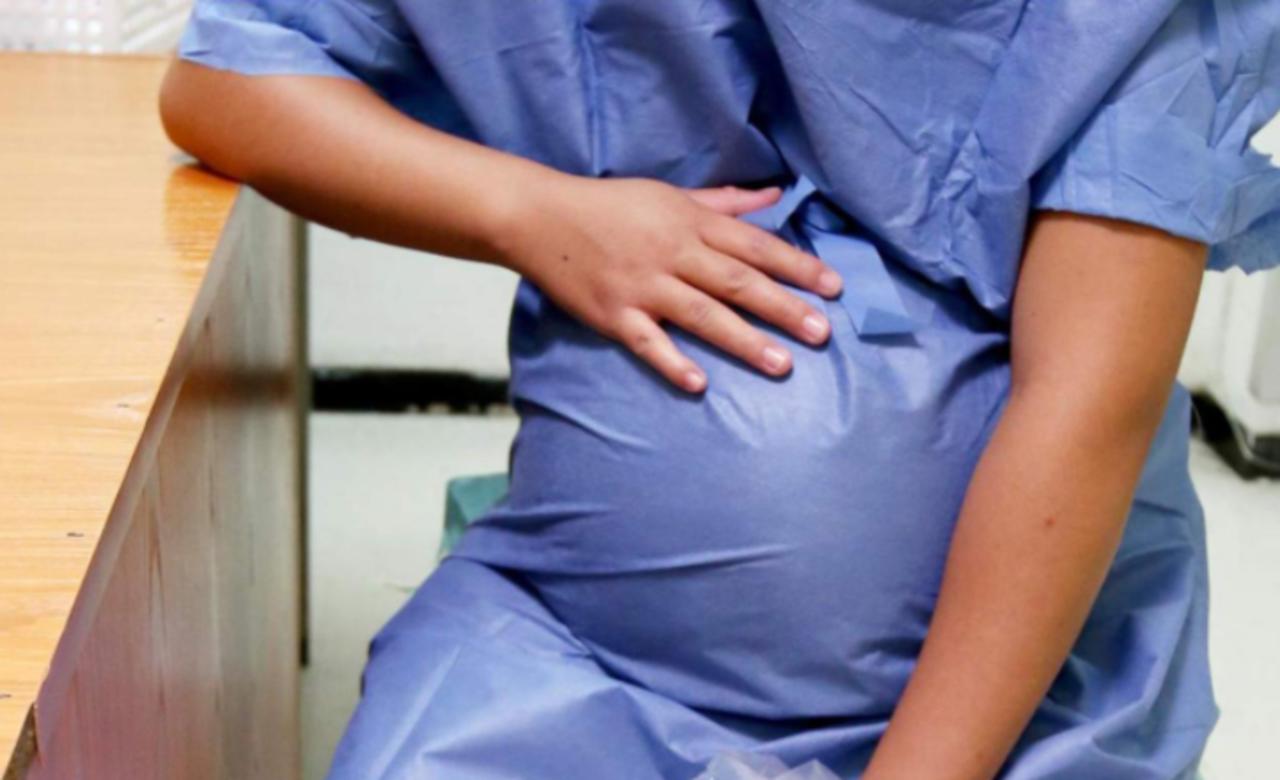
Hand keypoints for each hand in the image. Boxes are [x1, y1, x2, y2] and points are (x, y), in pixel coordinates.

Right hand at [499, 173, 843, 391]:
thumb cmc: (610, 205)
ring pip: (702, 315)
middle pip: (738, 282)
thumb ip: (725, 202)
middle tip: (822, 332)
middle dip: (783, 307)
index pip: (755, 245)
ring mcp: (643, 286)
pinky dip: (672, 363)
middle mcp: (672, 254)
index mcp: (690, 223)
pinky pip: (648, 343)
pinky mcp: (613, 315)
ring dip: (744, 341)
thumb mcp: (670, 194)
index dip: (797, 266)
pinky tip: (699, 384)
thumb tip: (776, 196)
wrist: (541, 217)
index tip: (834, 287)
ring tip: (782, 364)